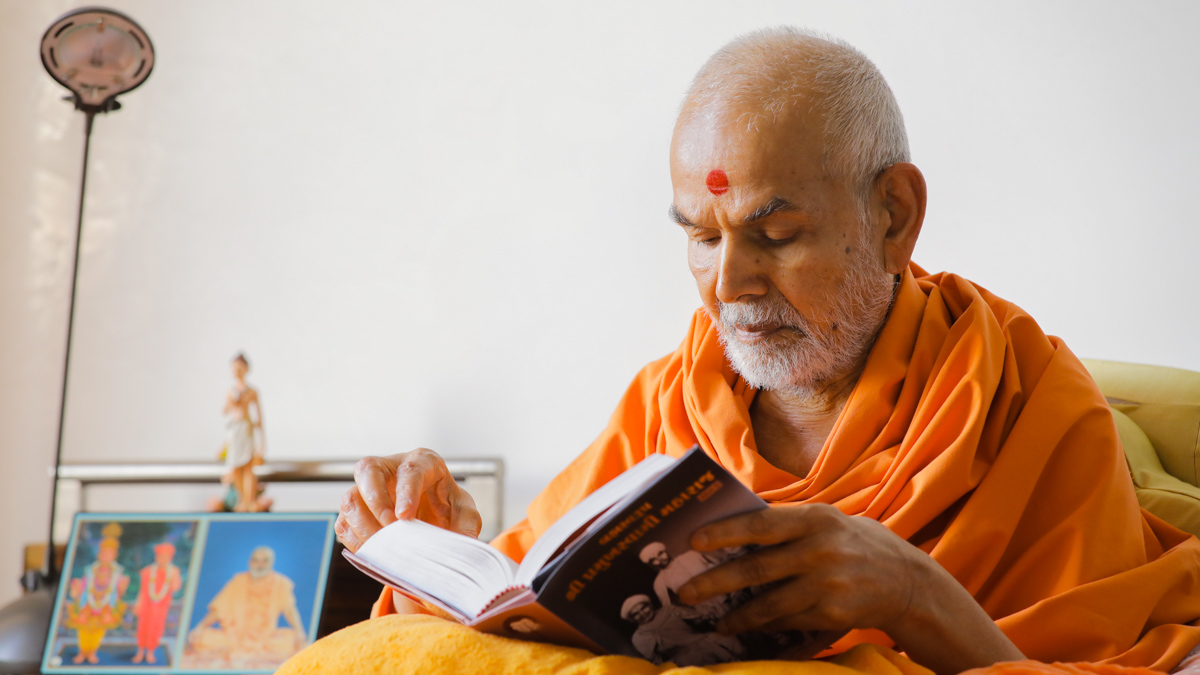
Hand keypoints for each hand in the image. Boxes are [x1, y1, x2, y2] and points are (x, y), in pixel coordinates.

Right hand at [335, 448, 481, 551]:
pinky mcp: (356, 511)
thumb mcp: (465, 514)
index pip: (410, 469)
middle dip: (376, 502)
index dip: (406, 492)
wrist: (433, 520)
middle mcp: (390, 469)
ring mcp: (368, 489)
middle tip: (390, 529)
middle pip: (367, 470)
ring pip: (350, 499)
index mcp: (422, 462)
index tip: (405, 517)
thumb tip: (466, 545)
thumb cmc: (447, 508)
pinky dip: (355, 541)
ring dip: (363, 526)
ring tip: (383, 547)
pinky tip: (373, 552)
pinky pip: (343, 523)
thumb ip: (468, 526)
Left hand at [677, 504, 1022, 674]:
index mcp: (815, 519)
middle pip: (756, 568)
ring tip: (715, 623)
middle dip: (714, 583)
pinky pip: (788, 625)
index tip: (693, 540)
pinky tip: (747, 633)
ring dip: (736, 617)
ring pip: (768, 605)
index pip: (761, 523)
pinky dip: (765, 630)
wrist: (907, 581)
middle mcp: (821, 550)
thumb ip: (785, 524)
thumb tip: (729, 527)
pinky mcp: (833, 615)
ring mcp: (828, 585)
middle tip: (683, 594)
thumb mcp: (825, 521)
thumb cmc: (853, 543)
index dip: (725, 531)